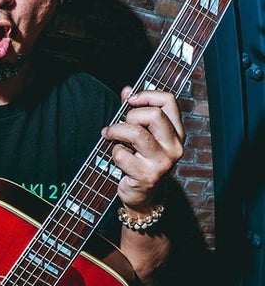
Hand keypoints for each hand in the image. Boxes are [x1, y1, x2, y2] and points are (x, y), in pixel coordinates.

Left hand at [101, 87, 184, 209]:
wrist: (143, 195)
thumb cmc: (140, 159)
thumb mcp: (141, 132)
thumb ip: (135, 110)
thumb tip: (127, 90)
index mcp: (177, 132)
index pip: (169, 101)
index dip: (146, 95)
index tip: (130, 100)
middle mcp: (175, 147)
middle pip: (153, 115)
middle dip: (129, 117)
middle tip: (120, 127)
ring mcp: (163, 162)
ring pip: (136, 133)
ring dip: (116, 131)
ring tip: (110, 136)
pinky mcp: (147, 176)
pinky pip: (122, 153)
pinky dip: (114, 151)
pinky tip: (119, 158)